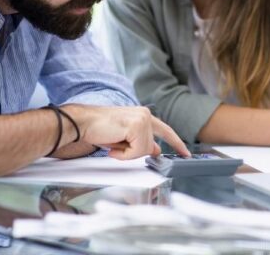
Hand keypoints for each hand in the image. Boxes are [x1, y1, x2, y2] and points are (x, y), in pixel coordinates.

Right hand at [61, 105, 190, 159]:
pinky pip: (136, 152)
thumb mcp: (125, 137)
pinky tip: (113, 144)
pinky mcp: (137, 126)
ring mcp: (143, 120)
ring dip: (126, 153)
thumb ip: (141, 141)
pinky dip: (123, 154)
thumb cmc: (99, 129)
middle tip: (116, 146)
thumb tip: (156, 149)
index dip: (176, 143)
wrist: (83, 123)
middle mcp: (146, 115)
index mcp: (143, 115)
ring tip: (113, 142)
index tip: (186, 153)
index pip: (165, 130)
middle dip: (134, 152)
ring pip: (144, 150)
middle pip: (151, 147)